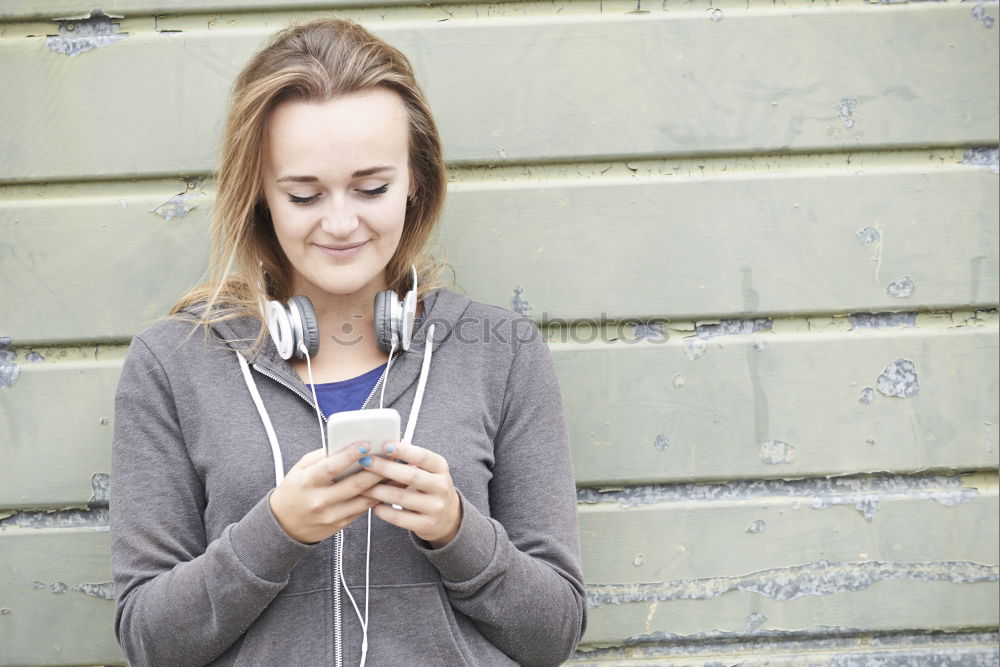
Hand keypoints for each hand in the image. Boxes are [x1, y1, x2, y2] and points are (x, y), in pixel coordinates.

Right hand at [269, 446, 384, 543]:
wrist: (283, 525)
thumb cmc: (294, 490)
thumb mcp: (300, 469)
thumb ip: (322, 456)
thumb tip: (348, 443)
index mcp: (307, 482)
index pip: (331, 467)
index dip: (350, 455)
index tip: (366, 443)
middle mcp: (319, 501)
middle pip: (355, 484)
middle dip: (377, 469)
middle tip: (393, 456)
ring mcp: (331, 515)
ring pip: (364, 499)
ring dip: (384, 484)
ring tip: (398, 470)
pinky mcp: (340, 525)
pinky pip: (363, 510)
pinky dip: (378, 497)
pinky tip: (389, 486)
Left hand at [358, 441, 461, 548]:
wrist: (447, 517)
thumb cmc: (430, 487)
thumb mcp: (428, 469)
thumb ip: (411, 457)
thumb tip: (389, 441)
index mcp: (441, 468)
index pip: (423, 457)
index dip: (404, 451)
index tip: (385, 446)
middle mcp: (441, 487)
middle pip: (411, 476)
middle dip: (385, 468)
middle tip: (365, 462)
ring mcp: (435, 507)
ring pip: (401, 498)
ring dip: (378, 491)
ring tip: (362, 485)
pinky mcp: (426, 524)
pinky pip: (399, 518)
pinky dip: (383, 511)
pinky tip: (373, 505)